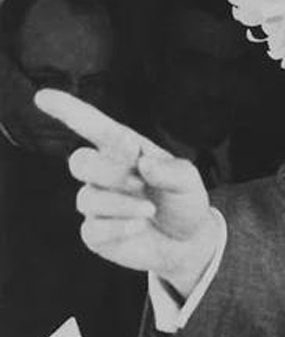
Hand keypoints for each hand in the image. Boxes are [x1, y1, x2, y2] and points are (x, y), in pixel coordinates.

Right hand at [34, 88, 220, 296]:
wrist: (188, 241)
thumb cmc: (183, 201)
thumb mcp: (189, 181)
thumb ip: (172, 171)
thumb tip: (144, 163)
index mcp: (125, 151)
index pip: (92, 126)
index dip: (68, 110)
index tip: (43, 96)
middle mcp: (105, 174)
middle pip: (80, 162)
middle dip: (109, 171)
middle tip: (141, 183)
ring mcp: (97, 203)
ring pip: (87, 197)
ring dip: (121, 203)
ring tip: (149, 209)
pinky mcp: (96, 232)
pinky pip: (94, 228)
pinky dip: (120, 227)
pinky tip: (140, 226)